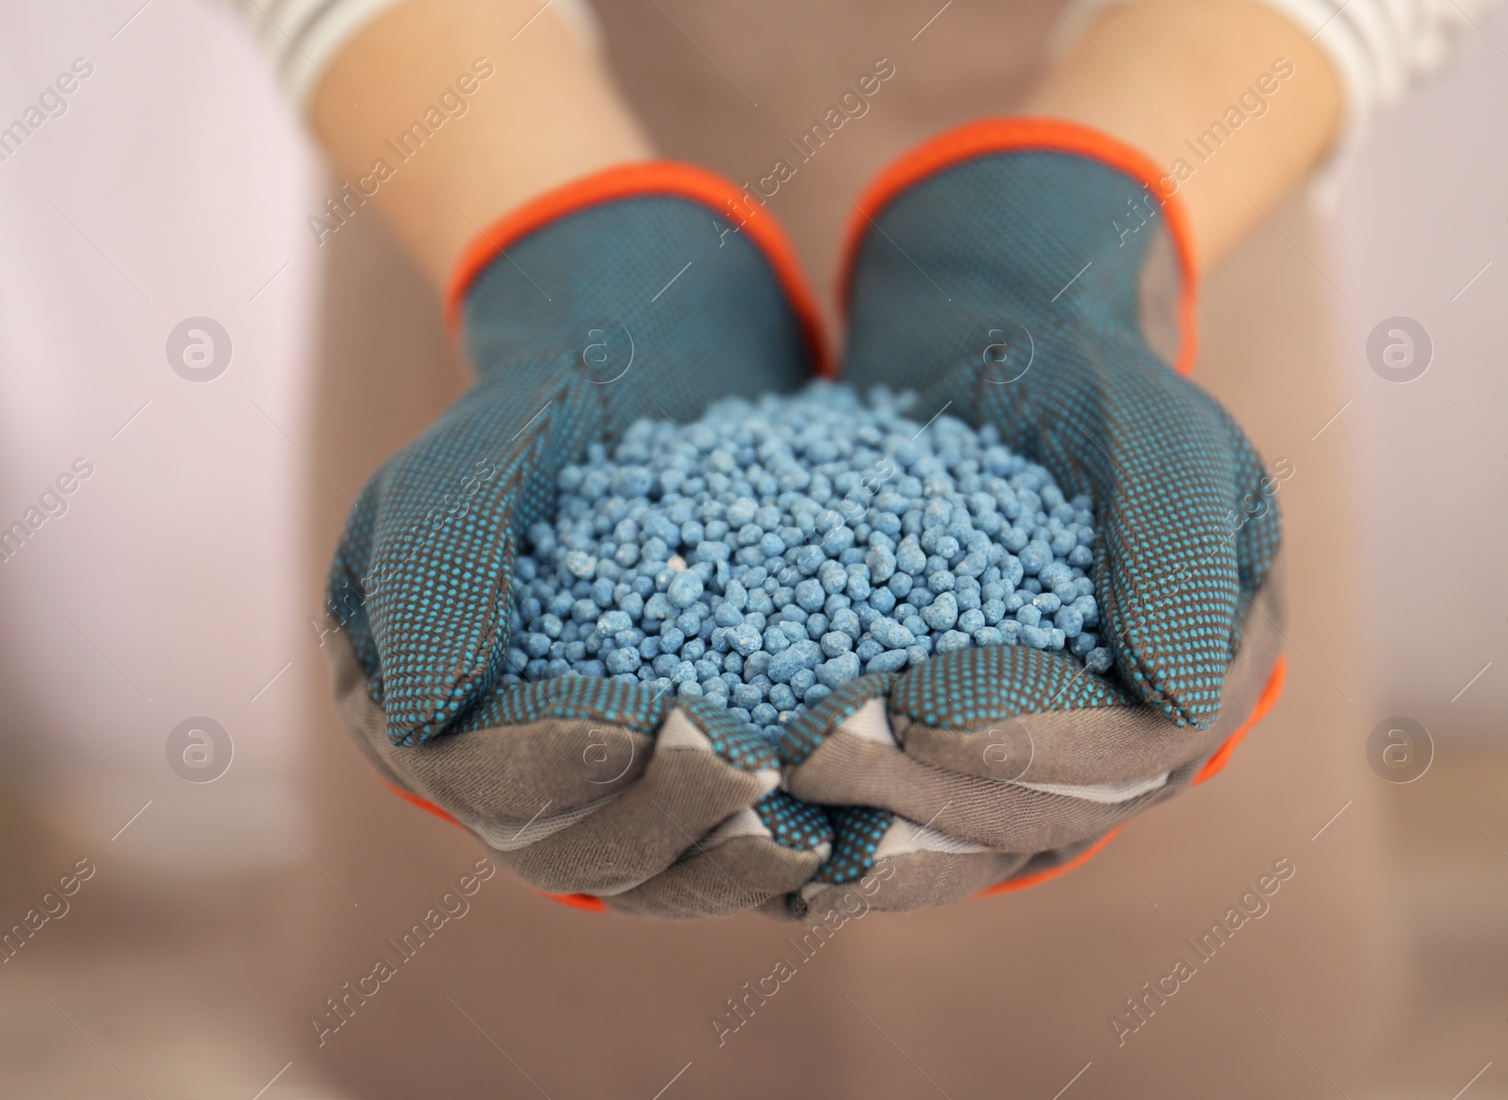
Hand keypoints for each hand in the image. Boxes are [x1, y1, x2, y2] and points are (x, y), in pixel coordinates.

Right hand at [325, 164, 836, 918]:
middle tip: (749, 773)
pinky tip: (842, 828)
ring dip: (721, 863)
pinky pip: (712, 845)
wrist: (647, 383)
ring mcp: (589, 786)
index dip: (557, 766)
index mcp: (412, 704)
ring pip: (644, 872)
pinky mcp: (673, 779)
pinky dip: (768, 845)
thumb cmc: (548, 408)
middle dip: (656, 821)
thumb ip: (435, 569)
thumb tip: (422, 725)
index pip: (471, 776)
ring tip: (807, 834)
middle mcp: (493, 768)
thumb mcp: (475, 457)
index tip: (654, 724)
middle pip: (564, 849)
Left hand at [780, 120, 1286, 912]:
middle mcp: (1148, 731)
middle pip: (1048, 810)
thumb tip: (1182, 703)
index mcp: (1216, 662)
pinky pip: (926, 815)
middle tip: (816, 758)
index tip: (912, 717)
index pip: (1136, 743)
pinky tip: (774, 837)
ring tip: (782, 808)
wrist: (997, 358)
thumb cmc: (1077, 375)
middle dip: (930, 796)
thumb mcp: (1148, 425)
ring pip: (980, 835)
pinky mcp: (977, 752)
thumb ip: (1172, 547)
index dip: (1026, 743)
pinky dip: (858, 836)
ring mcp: (1060, 753)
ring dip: (882, 834)